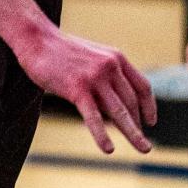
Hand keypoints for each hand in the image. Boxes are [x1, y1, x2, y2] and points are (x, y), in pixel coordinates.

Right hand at [18, 23, 155, 154]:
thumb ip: (107, 77)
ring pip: (120, 112)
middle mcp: (109, 66)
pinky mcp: (77, 88)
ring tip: (144, 148)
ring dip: (133, 133)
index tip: (150, 122)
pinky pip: (94, 117)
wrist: (37, 39)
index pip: (142, 86)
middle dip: (139, 125)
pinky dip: (102, 135)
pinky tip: (108, 148)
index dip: (149, 106)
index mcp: (115, 57)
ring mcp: (94, 77)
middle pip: (132, 102)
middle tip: (143, 145)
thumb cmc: (62, 51)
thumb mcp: (92, 58)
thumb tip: (117, 106)